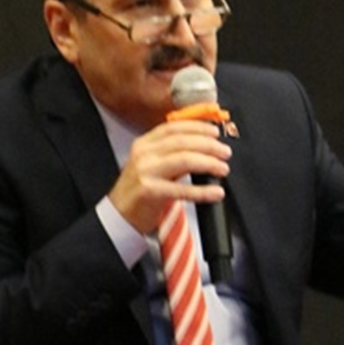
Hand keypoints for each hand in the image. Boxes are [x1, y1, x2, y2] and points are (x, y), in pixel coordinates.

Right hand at [107, 119, 231, 234]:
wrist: (119, 216)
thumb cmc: (139, 192)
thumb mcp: (151, 165)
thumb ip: (172, 154)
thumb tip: (203, 147)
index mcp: (144, 144)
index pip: (174, 128)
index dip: (197, 127)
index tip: (215, 132)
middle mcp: (144, 154)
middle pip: (182, 142)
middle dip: (208, 145)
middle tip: (225, 152)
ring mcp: (145, 172)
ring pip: (184, 160)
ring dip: (208, 163)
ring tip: (222, 169)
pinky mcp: (149, 191)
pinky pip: (182, 189)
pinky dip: (202, 191)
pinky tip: (215, 193)